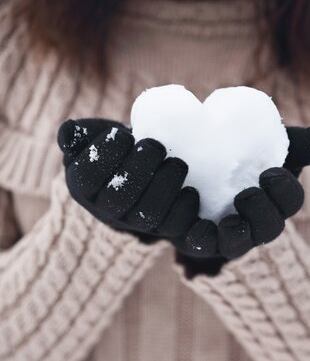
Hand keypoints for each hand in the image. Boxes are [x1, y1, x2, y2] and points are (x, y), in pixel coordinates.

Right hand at [57, 118, 199, 238]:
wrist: (148, 165)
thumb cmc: (119, 147)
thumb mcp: (95, 138)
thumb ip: (80, 135)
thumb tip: (67, 131)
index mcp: (84, 187)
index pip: (86, 177)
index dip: (104, 156)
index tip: (123, 135)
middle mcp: (107, 211)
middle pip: (118, 199)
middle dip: (138, 170)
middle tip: (155, 145)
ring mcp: (135, 223)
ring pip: (147, 215)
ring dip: (165, 187)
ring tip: (178, 163)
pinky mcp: (163, 229)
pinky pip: (174, 227)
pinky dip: (185, 209)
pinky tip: (192, 190)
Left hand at [173, 125, 309, 275]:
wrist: (195, 170)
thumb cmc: (240, 161)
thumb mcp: (267, 146)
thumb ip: (293, 142)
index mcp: (275, 201)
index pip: (290, 201)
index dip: (284, 191)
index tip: (269, 174)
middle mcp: (254, 225)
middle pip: (268, 229)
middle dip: (261, 213)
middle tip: (246, 194)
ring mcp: (225, 237)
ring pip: (234, 245)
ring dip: (232, 233)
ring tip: (218, 213)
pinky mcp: (195, 239)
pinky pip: (197, 244)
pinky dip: (195, 232)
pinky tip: (188, 210)